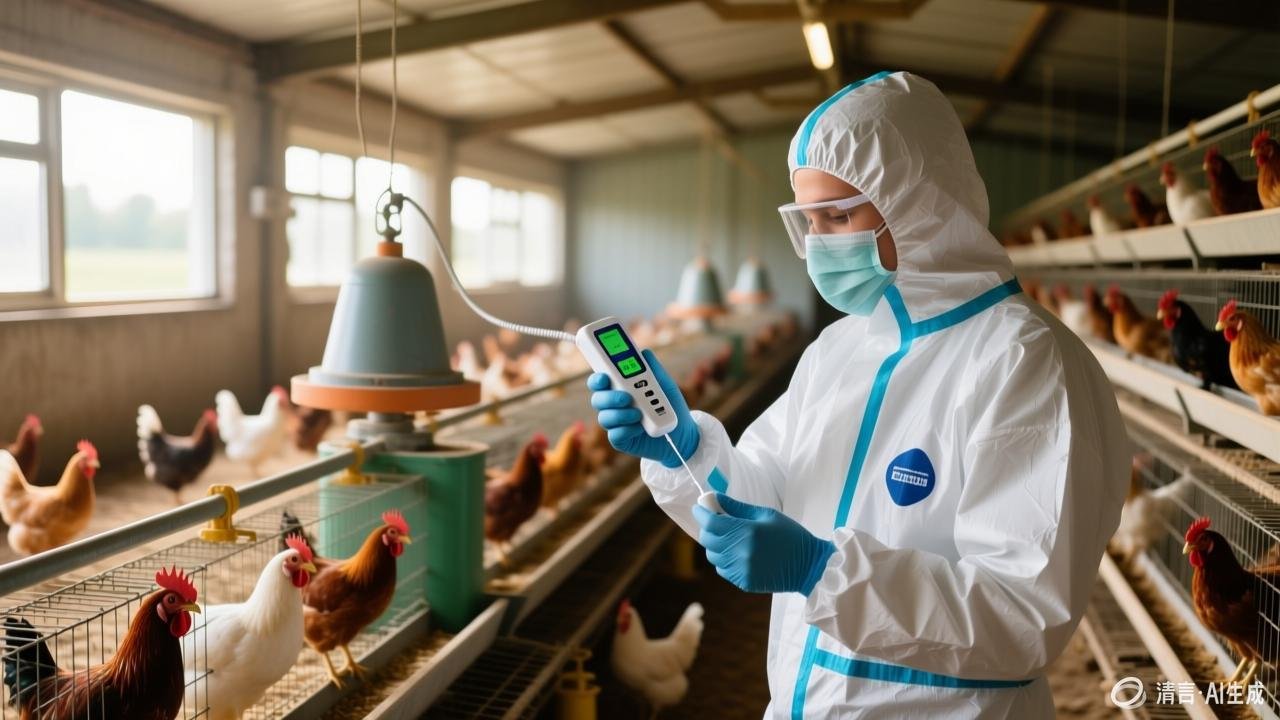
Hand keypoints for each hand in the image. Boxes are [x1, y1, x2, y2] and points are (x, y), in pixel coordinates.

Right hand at [587, 349, 698, 467]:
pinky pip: (615, 434)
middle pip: (597, 399)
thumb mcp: (665, 384)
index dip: (597, 378)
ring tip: (638, 415)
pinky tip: (640, 428)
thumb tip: (644, 353)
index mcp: (620, 387)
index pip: (600, 381)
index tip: (604, 377)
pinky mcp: (621, 439)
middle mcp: (614, 405)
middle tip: (626, 398)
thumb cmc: (670, 406)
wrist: (683, 433)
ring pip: (604, 417)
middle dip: (609, 398)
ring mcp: (616, 423)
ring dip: (620, 414)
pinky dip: (627, 430)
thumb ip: (653, 369)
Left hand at [693, 493, 834, 594]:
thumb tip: (715, 498)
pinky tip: (738, 554)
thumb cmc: (790, 535)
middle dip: (707, 528)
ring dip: (715, 545)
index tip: (699, 507)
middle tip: (715, 521)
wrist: (809, 566)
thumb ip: (738, 507)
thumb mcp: (766, 515)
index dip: (701, 513)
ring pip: (713, 556)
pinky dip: (724, 560)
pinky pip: (723, 569)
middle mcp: (740, 552)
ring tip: (729, 539)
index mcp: (747, 531)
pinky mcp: (743, 582)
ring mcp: (741, 569)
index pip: (711, 522)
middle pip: (707, 539)